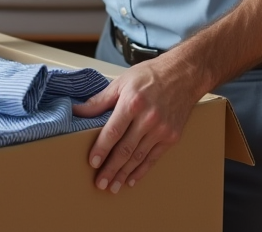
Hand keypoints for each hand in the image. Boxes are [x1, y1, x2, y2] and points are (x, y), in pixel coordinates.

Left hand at [72, 56, 200, 192]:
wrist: (184, 75)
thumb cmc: (151, 75)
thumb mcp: (121, 82)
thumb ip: (99, 101)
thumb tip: (78, 111)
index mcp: (133, 102)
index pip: (113, 131)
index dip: (102, 149)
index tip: (93, 163)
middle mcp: (148, 118)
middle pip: (125, 149)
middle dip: (111, 169)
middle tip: (100, 184)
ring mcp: (161, 129)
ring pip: (138, 157)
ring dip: (124, 174)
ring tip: (113, 187)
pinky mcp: (172, 137)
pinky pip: (153, 158)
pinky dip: (142, 170)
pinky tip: (131, 179)